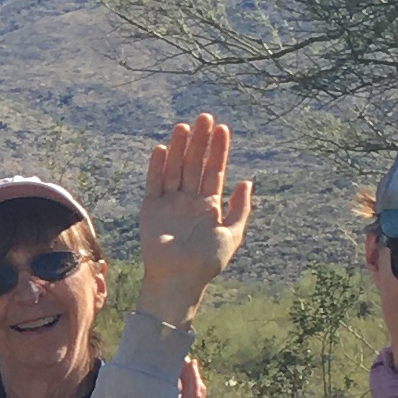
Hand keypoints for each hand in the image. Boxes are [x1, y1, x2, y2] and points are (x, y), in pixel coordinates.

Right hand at [132, 114, 247, 325]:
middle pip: (194, 164)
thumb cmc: (207, 262)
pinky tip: (161, 149)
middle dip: (199, 142)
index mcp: (209, 205)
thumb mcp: (232, 234)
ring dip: (178, 148)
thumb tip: (247, 182)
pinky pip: (154, 184)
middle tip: (203, 118)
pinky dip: (157, 167)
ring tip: (183, 127)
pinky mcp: (150, 210)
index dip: (218, 150)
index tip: (222, 129)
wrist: (179, 279)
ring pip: (174, 169)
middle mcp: (189, 200)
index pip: (214, 171)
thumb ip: (240, 209)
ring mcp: (169, 203)